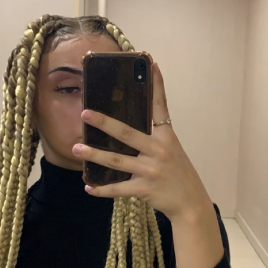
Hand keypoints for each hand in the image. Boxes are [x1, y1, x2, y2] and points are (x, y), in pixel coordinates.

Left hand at [72, 62, 211, 221]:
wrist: (191, 203)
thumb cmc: (178, 174)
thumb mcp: (172, 150)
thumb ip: (153, 137)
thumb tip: (126, 126)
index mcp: (166, 137)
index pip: (160, 106)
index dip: (156, 84)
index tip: (150, 63)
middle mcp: (159, 150)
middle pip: (127, 133)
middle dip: (104, 123)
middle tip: (84, 113)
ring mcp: (151, 170)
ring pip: (117, 161)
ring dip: (95, 155)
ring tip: (77, 149)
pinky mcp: (145, 188)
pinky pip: (119, 188)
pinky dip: (102, 189)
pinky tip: (89, 187)